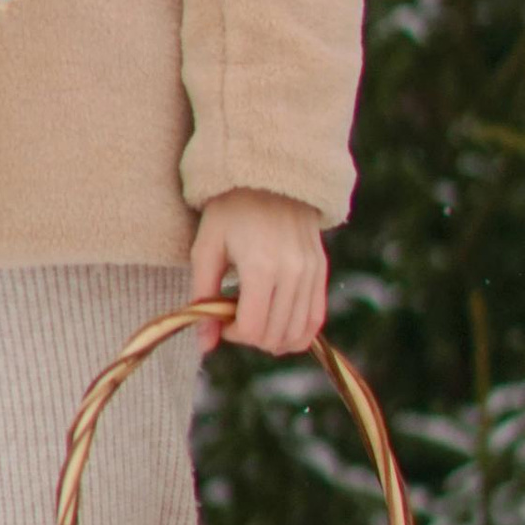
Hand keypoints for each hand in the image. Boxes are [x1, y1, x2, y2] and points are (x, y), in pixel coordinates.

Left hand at [189, 190, 327, 355]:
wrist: (268, 177)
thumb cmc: (229, 212)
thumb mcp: (206, 249)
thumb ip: (203, 298)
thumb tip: (204, 346)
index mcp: (260, 267)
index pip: (252, 329)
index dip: (232, 334)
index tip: (221, 320)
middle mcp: (292, 273)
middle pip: (274, 335)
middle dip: (250, 338)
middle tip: (236, 317)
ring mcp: (311, 272)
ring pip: (297, 333)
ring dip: (273, 339)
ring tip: (256, 318)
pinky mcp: (321, 270)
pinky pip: (316, 319)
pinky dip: (297, 333)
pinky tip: (279, 326)